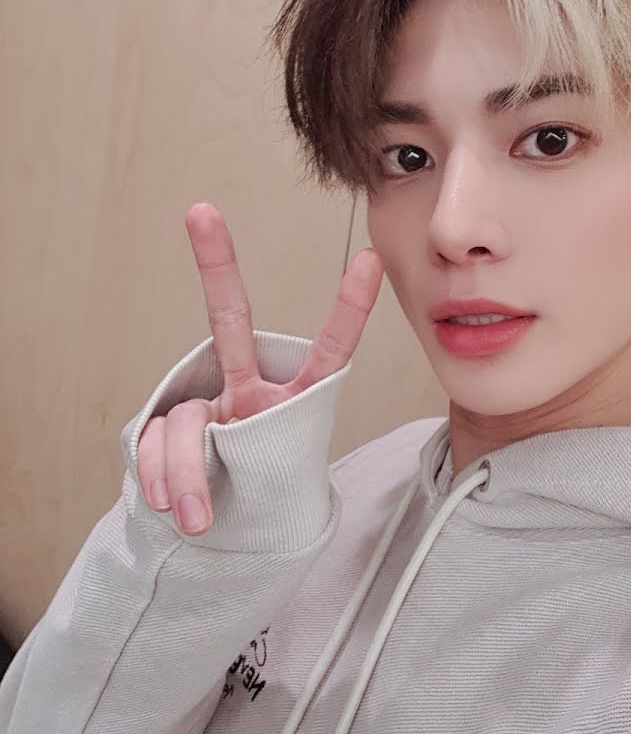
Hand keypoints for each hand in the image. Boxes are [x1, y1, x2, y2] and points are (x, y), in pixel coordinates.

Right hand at [136, 202, 383, 535]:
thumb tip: (178, 493)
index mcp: (296, 396)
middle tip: (200, 212)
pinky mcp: (169, 425)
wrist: (233, 519)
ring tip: (197, 521)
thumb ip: (247, 471)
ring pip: (188, 423)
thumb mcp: (285, 479)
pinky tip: (168, 504)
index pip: (330, 348)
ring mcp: (208, 402)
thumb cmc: (271, 488)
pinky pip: (156, 444)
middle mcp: (249, 387)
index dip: (349, 308)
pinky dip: (160, 478)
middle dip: (215, 265)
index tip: (370, 259)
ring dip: (187, 476)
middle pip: (229, 320)